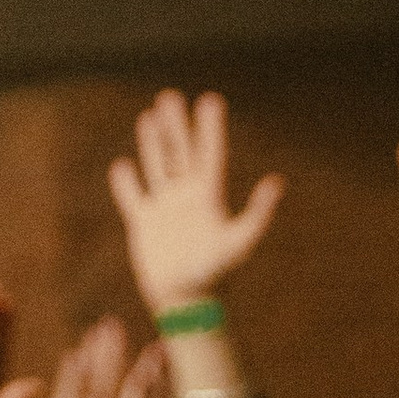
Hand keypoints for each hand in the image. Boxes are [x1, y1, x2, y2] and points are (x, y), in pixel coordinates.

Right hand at [108, 91, 284, 315]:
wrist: (187, 300)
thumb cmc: (216, 272)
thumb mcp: (240, 240)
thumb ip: (258, 212)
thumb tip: (277, 182)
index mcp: (210, 197)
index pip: (210, 154)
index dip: (210, 128)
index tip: (209, 100)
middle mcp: (188, 197)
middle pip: (181, 152)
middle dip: (177, 125)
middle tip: (170, 96)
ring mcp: (165, 209)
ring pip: (158, 167)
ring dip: (153, 143)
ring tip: (148, 116)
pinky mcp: (144, 224)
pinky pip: (132, 198)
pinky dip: (125, 183)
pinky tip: (121, 166)